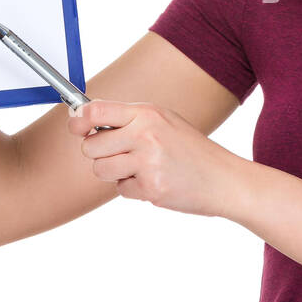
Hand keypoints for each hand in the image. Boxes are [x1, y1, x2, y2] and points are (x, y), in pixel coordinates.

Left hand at [65, 99, 245, 217]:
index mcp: (148, 113)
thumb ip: (129, 119)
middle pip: (91, 146)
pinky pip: (121, 190)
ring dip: (116, 174)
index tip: (77, 127)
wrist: (224, 179)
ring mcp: (148, 161)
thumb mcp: (164, 122)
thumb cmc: (192, 150)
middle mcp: (146, 134)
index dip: (79, 120)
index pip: (96, 111)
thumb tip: (83, 119)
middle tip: (122, 155)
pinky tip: (156, 181)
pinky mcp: (151, 187)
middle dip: (100, 154)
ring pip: (101, 170)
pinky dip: (134, 189)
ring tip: (142, 169)